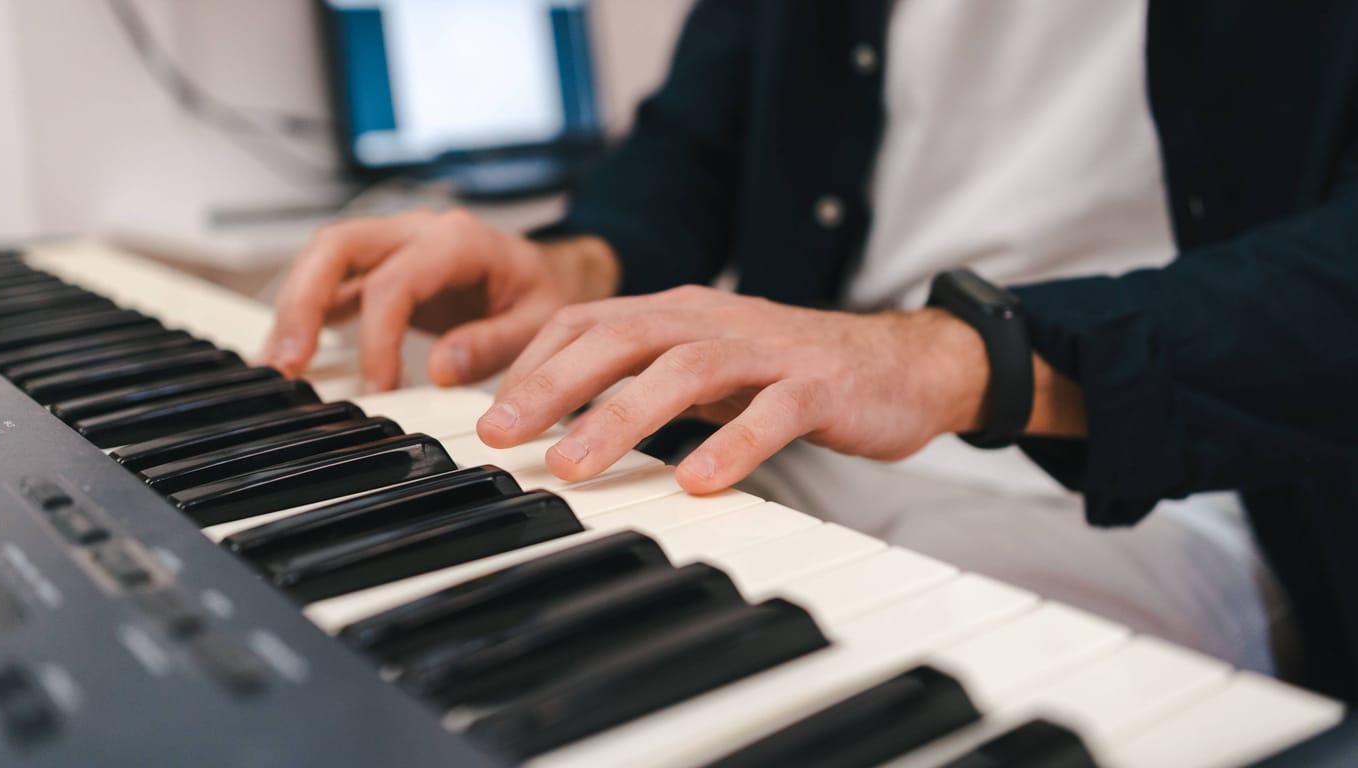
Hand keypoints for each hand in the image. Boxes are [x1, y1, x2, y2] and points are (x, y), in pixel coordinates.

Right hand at [262, 208, 619, 390]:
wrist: (546, 272)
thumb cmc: (542, 292)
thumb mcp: (539, 321)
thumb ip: (493, 343)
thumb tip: (439, 369)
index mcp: (458, 240)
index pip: (396, 280)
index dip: (378, 336)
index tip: (377, 388)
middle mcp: (416, 231)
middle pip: (337, 246)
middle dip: (303, 302)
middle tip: (288, 364)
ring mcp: (393, 243)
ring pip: (323, 257)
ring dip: (294, 307)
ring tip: (278, 366)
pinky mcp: (380, 266)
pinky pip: (331, 279)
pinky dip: (306, 313)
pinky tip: (292, 354)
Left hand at [476, 285, 995, 493]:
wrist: (904, 362)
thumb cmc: (792, 370)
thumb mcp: (705, 368)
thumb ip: (642, 383)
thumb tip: (561, 420)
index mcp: (679, 313)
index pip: (587, 321)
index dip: (531, 362)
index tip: (486, 413)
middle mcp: (714, 320)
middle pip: (620, 336)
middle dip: (552, 385)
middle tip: (499, 435)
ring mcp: (768, 350)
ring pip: (684, 369)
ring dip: (621, 416)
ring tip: (573, 467)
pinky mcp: (819, 385)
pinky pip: (772, 412)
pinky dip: (732, 446)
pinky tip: (698, 485)